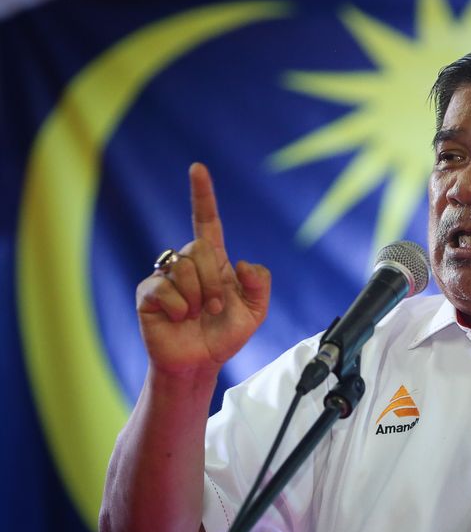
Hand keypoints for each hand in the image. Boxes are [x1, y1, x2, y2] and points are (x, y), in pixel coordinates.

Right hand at [136, 162, 270, 380]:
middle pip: (199, 249)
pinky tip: (180, 319)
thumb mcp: (256, 311)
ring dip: (199, 297)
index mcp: (214, 261)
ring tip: (198, 315)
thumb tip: (242, 262)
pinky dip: (180, 307)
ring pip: (183, 268)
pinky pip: (164, 288)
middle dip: (214, 282)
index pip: (207, 220)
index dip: (202, 195)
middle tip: (216, 309)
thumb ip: (260, 284)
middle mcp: (188, 264)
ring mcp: (166, 276)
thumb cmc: (225, 335)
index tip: (198, 168)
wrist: (200, 363)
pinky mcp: (148, 293)